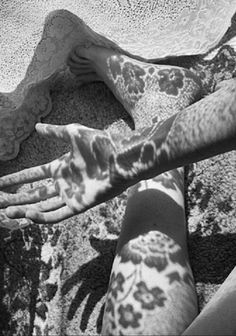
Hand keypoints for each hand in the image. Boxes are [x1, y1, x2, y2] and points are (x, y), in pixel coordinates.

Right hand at [0, 122, 121, 223]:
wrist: (120, 157)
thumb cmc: (99, 143)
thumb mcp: (72, 133)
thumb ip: (53, 132)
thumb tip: (35, 127)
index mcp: (60, 167)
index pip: (32, 175)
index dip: (15, 179)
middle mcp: (63, 183)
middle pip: (33, 193)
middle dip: (14, 198)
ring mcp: (70, 195)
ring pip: (42, 206)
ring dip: (24, 210)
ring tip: (6, 213)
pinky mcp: (79, 205)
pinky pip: (58, 214)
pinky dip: (43, 217)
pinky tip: (28, 215)